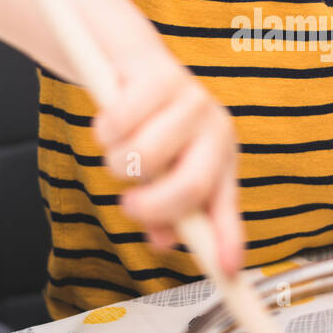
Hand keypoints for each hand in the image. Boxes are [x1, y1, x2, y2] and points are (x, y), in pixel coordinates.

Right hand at [92, 42, 244, 276]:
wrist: (130, 61)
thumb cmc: (150, 123)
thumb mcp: (161, 172)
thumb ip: (167, 212)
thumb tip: (163, 242)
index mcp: (220, 159)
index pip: (227, 206)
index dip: (229, 241)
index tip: (227, 271)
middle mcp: (215, 130)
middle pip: (190, 186)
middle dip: (152, 206)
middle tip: (129, 205)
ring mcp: (193, 100)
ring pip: (144, 157)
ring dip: (116, 162)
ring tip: (118, 148)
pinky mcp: (161, 75)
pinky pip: (117, 123)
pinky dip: (103, 130)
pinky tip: (110, 118)